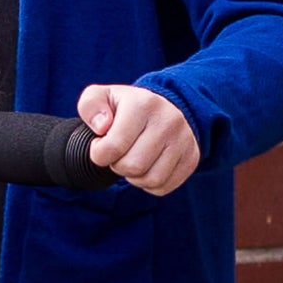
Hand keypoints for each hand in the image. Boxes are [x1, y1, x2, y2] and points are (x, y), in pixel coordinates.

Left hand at [78, 83, 200, 195]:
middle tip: (116, 154)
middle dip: (117, 165)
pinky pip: (164, 187)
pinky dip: (148, 184)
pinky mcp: (191, 157)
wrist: (163, 106)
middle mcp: (168, 120)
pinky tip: (144, 167)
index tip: (100, 145)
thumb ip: (90, 106)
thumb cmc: (125, 106)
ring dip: (133, 177)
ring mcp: (183, 140)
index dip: (99, 153)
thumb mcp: (101, 96)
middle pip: (133, 166)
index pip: (114, 146)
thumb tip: (102, 127)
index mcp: (142, 104)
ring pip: (150, 179)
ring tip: (130, 160)